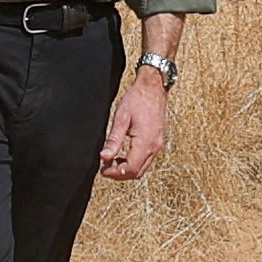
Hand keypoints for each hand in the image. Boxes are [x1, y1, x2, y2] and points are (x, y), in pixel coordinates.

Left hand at [98, 66, 171, 181]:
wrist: (153, 88)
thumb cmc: (137, 99)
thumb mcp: (121, 118)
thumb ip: (114, 140)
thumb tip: (104, 157)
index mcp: (146, 141)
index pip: (130, 168)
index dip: (115, 173)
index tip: (103, 169)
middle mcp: (155, 146)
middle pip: (137, 173)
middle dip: (120, 174)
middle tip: (106, 167)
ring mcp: (158, 145)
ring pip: (142, 168)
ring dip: (127, 169)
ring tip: (112, 162)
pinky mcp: (158, 142)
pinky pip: (146, 160)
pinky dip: (134, 163)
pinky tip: (123, 156)